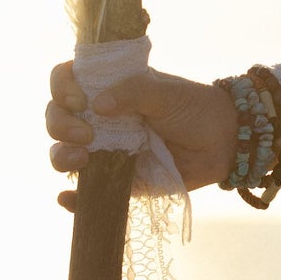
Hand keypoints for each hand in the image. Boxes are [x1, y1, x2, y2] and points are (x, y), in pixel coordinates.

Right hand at [45, 61, 236, 200]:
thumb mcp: (166, 92)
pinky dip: (72, 198)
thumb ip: (134, 91)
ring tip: (80, 161)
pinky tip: (68, 198)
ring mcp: (104, 150)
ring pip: (63, 153)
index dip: (62, 88)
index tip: (80, 99)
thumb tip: (97, 105)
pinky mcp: (116, 180)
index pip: (66, 81)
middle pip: (56, 118)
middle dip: (60, 125)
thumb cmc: (194, 108)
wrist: (223, 143)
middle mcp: (98, 118)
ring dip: (60, 157)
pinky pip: (85, 191)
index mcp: (107, 88)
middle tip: (86, 134)